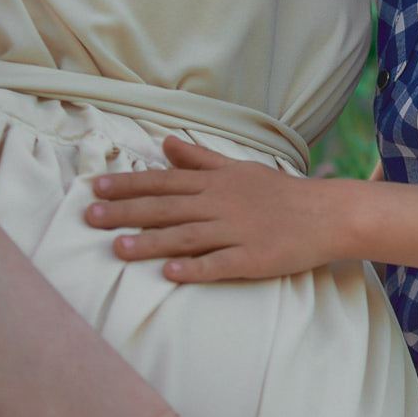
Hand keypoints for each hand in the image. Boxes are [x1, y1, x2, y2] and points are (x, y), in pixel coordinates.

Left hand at [88, 137, 344, 280]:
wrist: (327, 214)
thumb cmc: (280, 193)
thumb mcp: (238, 169)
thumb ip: (200, 159)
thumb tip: (166, 142)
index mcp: (216, 183)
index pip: (165, 181)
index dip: (129, 185)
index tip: (95, 189)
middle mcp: (222, 204)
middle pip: (168, 207)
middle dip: (126, 212)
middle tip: (90, 218)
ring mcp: (238, 231)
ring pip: (188, 236)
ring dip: (152, 242)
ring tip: (118, 250)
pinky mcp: (255, 258)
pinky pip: (221, 263)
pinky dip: (195, 268)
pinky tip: (170, 274)